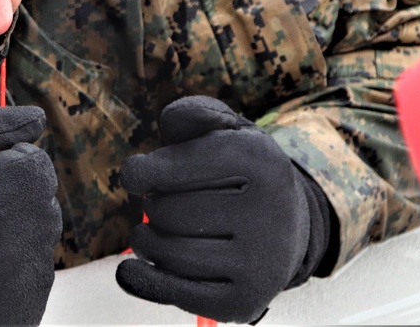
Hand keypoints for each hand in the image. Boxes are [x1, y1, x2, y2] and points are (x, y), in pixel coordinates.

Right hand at [0, 106, 61, 324]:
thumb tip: (35, 117)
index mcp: (24, 181)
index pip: (30, 159)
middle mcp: (41, 224)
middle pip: (34, 197)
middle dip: (6, 197)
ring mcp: (37, 268)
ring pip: (30, 235)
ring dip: (5, 232)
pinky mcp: (30, 303)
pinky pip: (25, 273)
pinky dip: (4, 269)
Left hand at [115, 96, 330, 323]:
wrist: (288, 228)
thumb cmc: (239, 172)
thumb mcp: (224, 131)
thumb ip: (193, 115)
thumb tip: (172, 122)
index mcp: (262, 161)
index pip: (169, 169)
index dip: (141, 173)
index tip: (140, 175)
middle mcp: (270, 214)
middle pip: (164, 211)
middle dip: (154, 205)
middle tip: (169, 203)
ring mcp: (261, 265)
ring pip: (166, 252)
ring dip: (147, 240)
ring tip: (160, 230)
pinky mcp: (244, 302)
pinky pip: (173, 293)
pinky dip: (142, 279)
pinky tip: (132, 269)